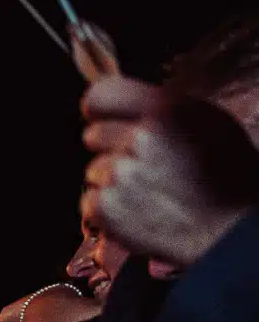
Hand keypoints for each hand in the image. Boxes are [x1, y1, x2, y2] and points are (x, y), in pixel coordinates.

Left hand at [81, 76, 258, 268]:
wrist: (230, 226)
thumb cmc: (224, 173)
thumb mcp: (202, 121)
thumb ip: (157, 109)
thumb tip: (119, 108)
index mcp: (165, 109)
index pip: (100, 95)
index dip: (99, 109)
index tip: (103, 119)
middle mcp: (140, 138)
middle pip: (93, 136)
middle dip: (112, 149)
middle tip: (144, 166)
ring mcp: (120, 173)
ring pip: (93, 171)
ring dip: (112, 182)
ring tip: (149, 193)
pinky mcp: (107, 207)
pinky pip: (90, 202)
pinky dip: (107, 211)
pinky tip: (138, 212)